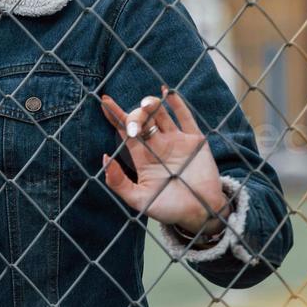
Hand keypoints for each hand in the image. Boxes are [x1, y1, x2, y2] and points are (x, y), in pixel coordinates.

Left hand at [100, 87, 227, 236]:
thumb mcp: (138, 199)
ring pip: (161, 114)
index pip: (124, 130)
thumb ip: (118, 182)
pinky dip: (177, 104)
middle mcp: (157, 144)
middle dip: (136, 116)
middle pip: (142, 119)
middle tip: (136, 127)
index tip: (104, 101)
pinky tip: (167, 93)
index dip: (115, 115)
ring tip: (147, 104)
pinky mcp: (194, 139)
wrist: (201, 213)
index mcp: (141, 156)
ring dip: (152, 105)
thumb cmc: (168, 208)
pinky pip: (185, 117)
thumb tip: (104, 157)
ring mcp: (176, 140)